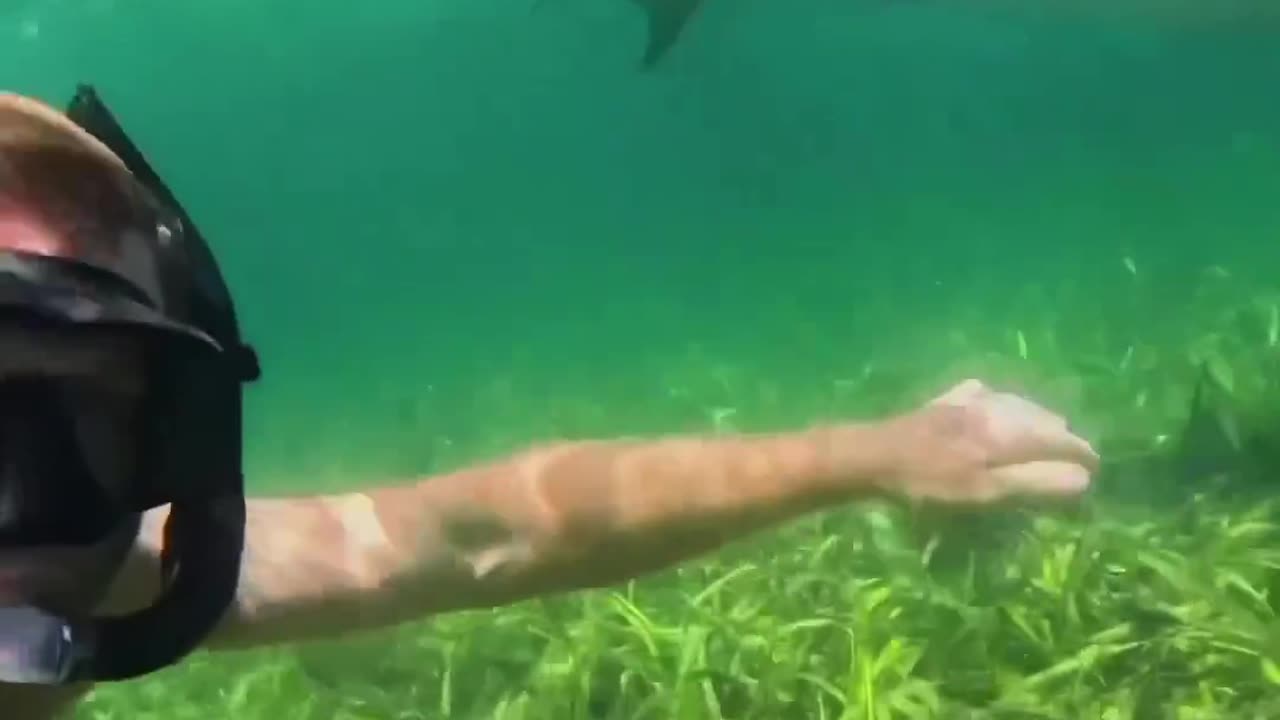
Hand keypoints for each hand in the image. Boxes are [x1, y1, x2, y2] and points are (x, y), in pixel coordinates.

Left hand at [878, 379, 1099, 504]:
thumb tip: (1083, 476)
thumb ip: (1035, 482)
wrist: (873, 456)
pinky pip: (989, 395)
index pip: (1063, 438)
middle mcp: (998, 407)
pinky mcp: (947, 400)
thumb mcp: (985, 492)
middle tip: (1070, 461)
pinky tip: (998, 411)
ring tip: (1045, 438)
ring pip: (1020, 404)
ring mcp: (971, 399)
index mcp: (1011, 431)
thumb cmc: (929, 483)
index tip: (1094, 472)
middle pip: (1046, 418)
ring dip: (1038, 421)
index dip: (1083, 456)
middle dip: (1063, 438)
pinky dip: (1004, 406)